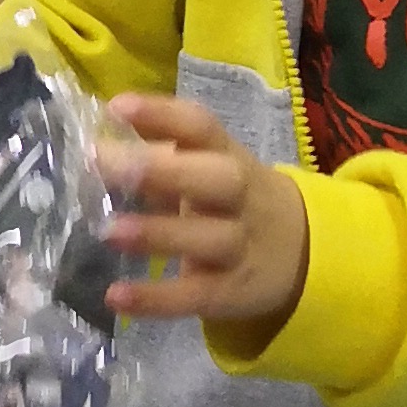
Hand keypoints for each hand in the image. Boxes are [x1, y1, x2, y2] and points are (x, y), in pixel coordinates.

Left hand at [99, 89, 311, 333]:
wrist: (304, 253)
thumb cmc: (233, 200)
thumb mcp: (208, 167)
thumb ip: (161, 149)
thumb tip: (103, 128)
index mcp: (227, 156)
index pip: (201, 127)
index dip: (161, 114)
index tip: (117, 107)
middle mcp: (239, 197)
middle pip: (216, 179)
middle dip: (162, 170)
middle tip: (103, 163)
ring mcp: (239, 246)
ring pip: (207, 238)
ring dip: (158, 234)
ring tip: (109, 231)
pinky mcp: (231, 292)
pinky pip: (196, 295)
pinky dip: (157, 299)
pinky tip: (116, 297)